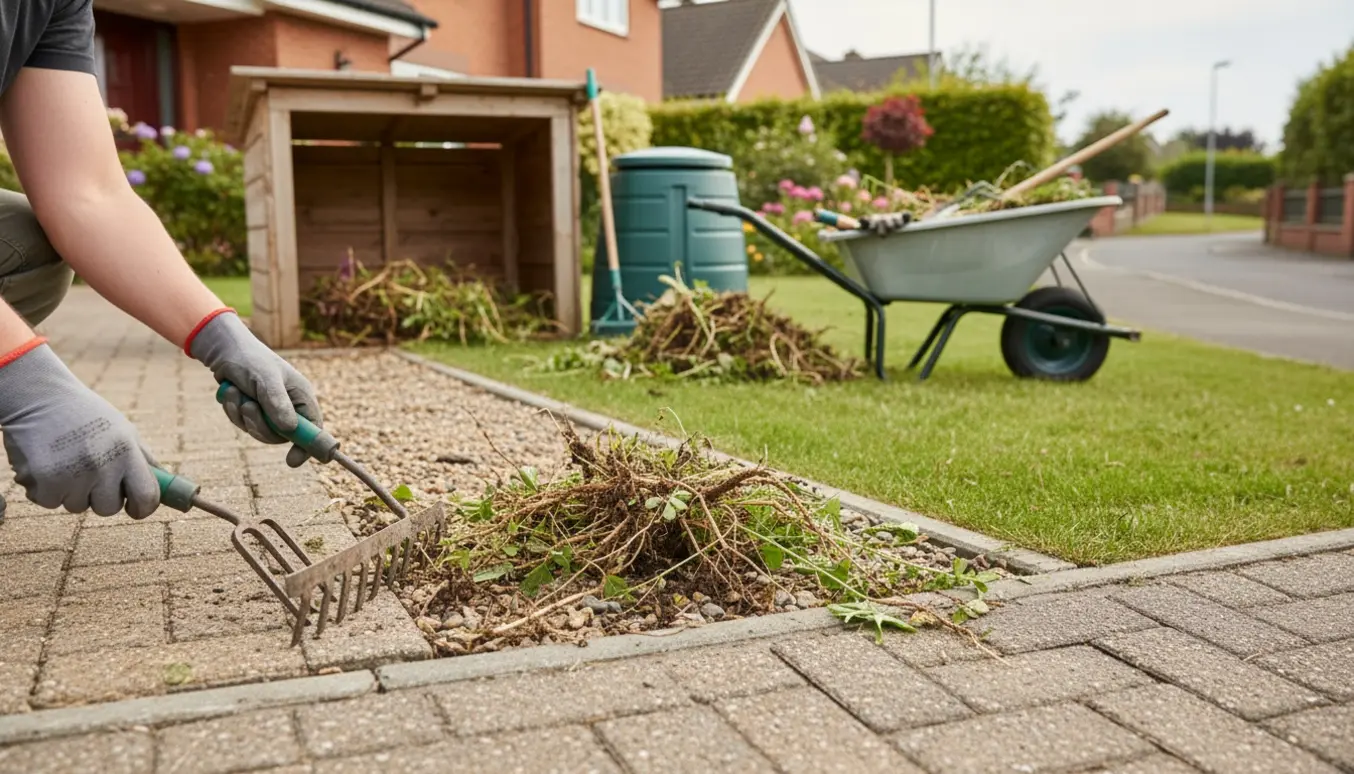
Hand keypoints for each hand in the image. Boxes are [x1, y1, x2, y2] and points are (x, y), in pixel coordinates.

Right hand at [0, 341, 160, 516]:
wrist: (39, 396)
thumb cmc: (85, 415)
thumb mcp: (122, 430)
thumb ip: (143, 459)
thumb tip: (164, 486)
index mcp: (127, 451)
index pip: (146, 497)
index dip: (142, 508)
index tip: (134, 509)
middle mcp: (103, 464)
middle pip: (109, 508)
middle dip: (100, 497)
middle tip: (88, 472)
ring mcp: (73, 474)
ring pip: (77, 506)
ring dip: (71, 491)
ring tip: (65, 460)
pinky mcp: (45, 481)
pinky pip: (50, 502)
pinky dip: (46, 490)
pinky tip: (46, 464)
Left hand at [188, 311, 321, 467]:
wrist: (224, 349)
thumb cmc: (250, 359)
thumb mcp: (265, 379)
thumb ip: (277, 403)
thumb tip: (289, 429)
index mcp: (301, 396)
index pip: (313, 428)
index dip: (307, 446)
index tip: (292, 461)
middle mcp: (289, 406)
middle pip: (282, 436)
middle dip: (260, 425)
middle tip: (248, 407)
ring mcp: (270, 410)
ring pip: (260, 431)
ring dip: (243, 416)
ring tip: (236, 392)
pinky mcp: (253, 411)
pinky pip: (244, 425)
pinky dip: (234, 412)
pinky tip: (231, 393)